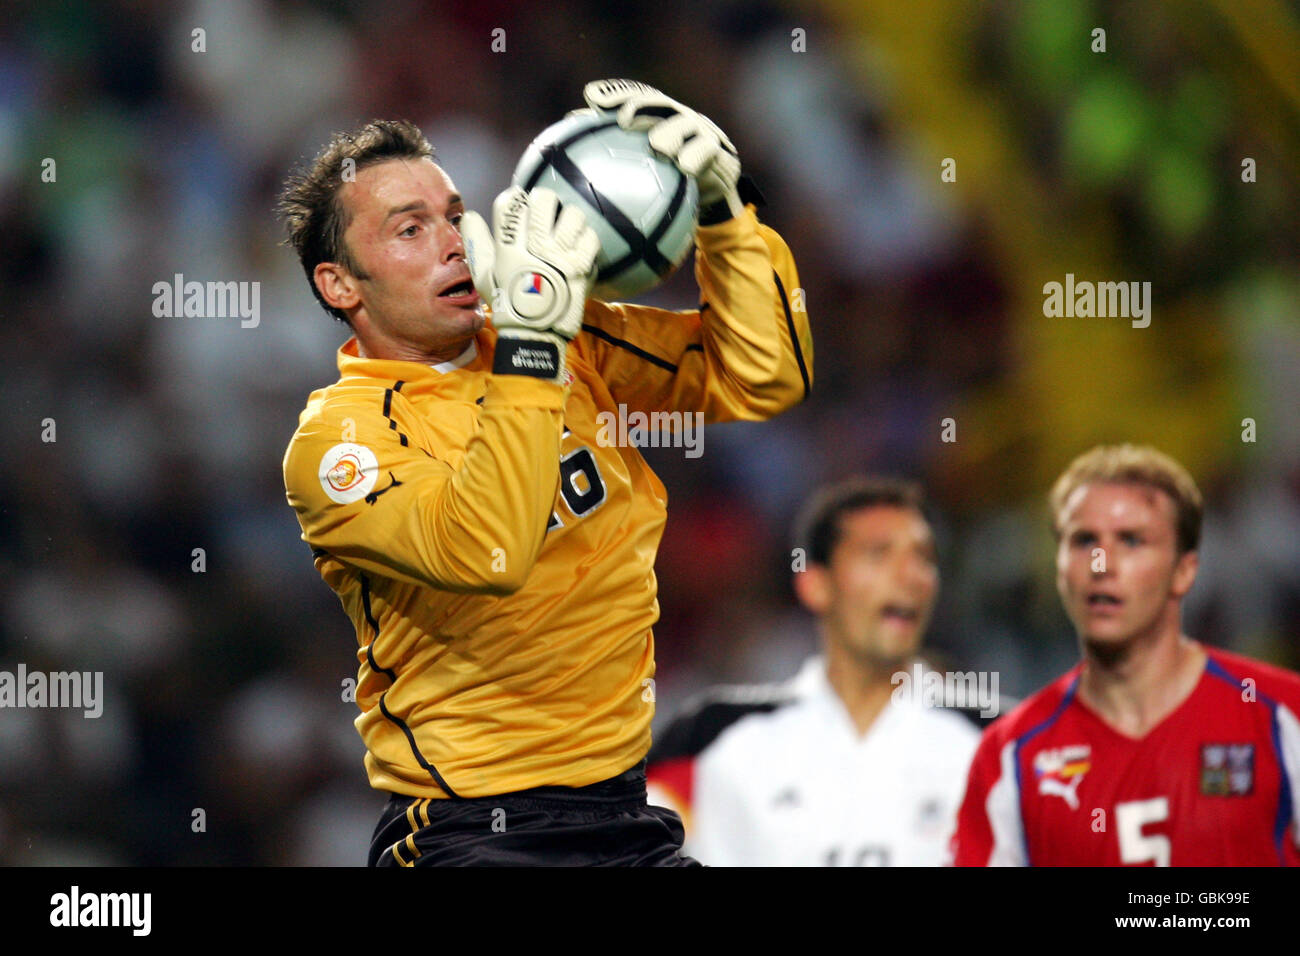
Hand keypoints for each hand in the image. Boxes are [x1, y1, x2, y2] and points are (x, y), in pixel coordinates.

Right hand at [461, 186, 598, 380]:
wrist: (535, 333)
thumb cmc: (509, 304)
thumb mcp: (484, 276)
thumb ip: (476, 244)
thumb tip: (470, 217)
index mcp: (509, 247)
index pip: (510, 204)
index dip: (515, 198)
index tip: (520, 204)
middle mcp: (535, 247)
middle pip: (544, 200)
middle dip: (546, 201)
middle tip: (547, 213)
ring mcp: (561, 256)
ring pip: (572, 214)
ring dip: (570, 219)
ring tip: (567, 229)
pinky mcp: (581, 266)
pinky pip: (590, 237)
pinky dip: (587, 239)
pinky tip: (579, 247)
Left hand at [583, 78, 742, 222]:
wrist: (711, 190)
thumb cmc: (670, 176)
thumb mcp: (643, 164)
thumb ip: (614, 148)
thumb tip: (574, 130)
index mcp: (656, 115)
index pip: (633, 98)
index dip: (614, 93)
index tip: (592, 97)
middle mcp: (676, 116)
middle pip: (657, 104)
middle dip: (641, 106)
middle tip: (624, 119)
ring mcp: (697, 130)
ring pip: (684, 124)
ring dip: (670, 133)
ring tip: (658, 145)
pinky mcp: (716, 148)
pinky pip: (705, 149)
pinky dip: (695, 155)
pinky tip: (684, 167)